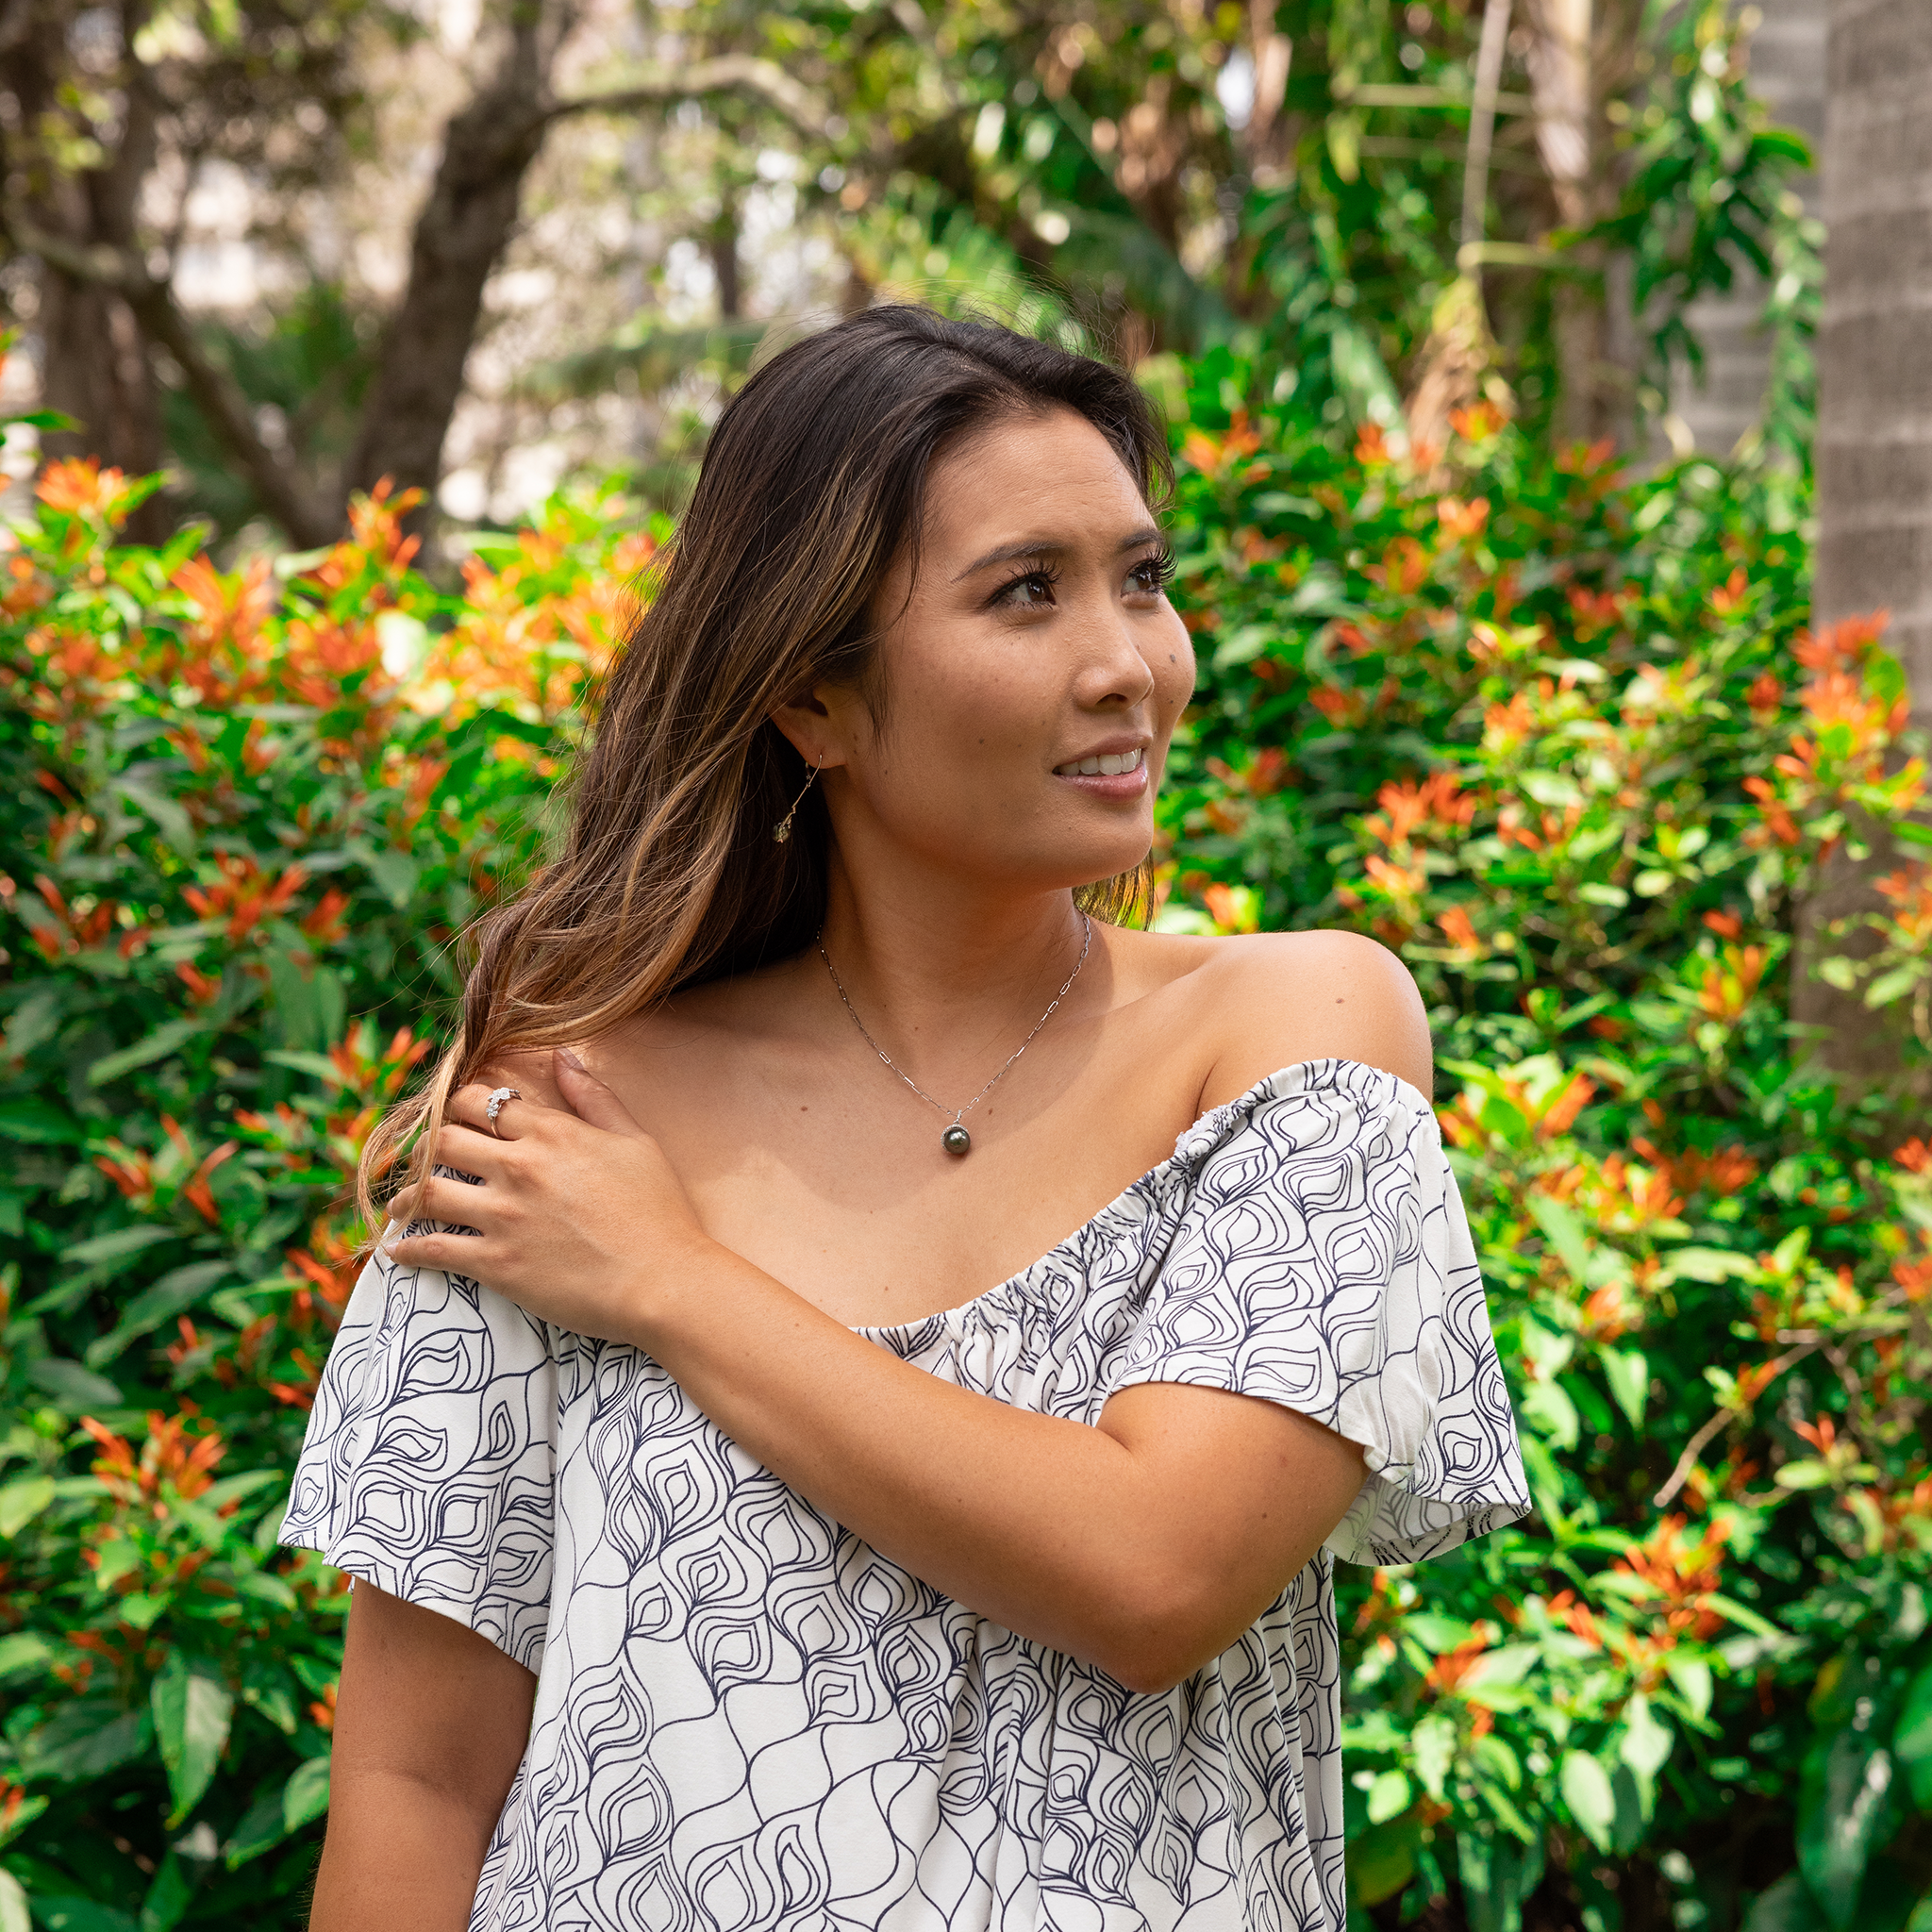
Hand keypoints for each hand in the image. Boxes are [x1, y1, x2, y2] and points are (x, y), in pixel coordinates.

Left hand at [381, 1050, 712, 1342]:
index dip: (464, 1106)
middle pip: (444, 1139)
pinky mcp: (495, 1263)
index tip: (459, 1117)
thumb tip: (562, 1057)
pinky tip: (398, 1252)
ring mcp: (502, 1216)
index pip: (482, 1102)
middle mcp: (518, 1167)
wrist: (664, 1281)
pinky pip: (432, 1248)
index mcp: (551, 1133)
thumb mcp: (635, 1141)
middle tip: (423, 1160)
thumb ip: (594, 1097)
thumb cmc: (659, 1212)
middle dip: (429, 1146)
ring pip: (427, 1192)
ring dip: (407, 1197)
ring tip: (400, 1206)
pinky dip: (408, 1249)